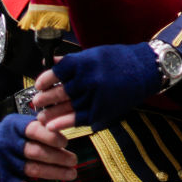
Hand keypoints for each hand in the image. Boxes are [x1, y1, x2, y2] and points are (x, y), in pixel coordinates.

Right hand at [0, 114, 76, 181]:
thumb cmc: (15, 133)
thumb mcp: (24, 122)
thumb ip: (42, 125)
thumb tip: (65, 131)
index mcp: (15, 127)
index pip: (33, 130)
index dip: (51, 137)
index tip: (65, 142)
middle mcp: (9, 145)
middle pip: (35, 152)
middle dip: (58, 157)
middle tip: (73, 160)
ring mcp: (6, 163)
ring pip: (32, 169)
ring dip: (54, 172)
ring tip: (71, 173)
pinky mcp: (6, 179)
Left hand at [32, 43, 161, 131]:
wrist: (146, 69)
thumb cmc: (119, 59)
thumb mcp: (93, 54)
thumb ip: (70, 61)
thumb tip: (49, 62)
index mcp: (84, 62)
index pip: (57, 72)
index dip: (44, 80)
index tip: (39, 85)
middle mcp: (89, 79)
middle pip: (60, 92)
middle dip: (45, 99)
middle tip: (36, 103)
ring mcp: (96, 96)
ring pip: (68, 108)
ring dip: (51, 114)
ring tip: (41, 117)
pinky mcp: (104, 110)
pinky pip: (80, 119)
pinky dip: (65, 123)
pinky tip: (53, 126)